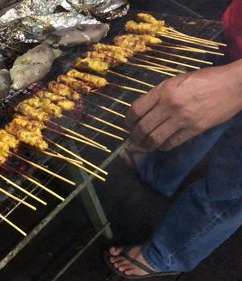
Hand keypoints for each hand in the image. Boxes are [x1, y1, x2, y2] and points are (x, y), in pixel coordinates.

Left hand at [126, 59, 241, 151]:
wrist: (233, 85)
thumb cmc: (204, 79)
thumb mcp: (176, 81)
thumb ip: (159, 95)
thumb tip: (144, 111)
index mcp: (163, 90)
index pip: (136, 110)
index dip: (128, 121)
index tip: (128, 125)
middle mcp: (170, 105)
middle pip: (143, 127)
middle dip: (134, 137)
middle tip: (132, 140)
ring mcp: (182, 119)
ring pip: (155, 138)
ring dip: (145, 146)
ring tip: (142, 147)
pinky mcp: (195, 129)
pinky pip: (172, 143)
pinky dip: (163, 147)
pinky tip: (160, 146)